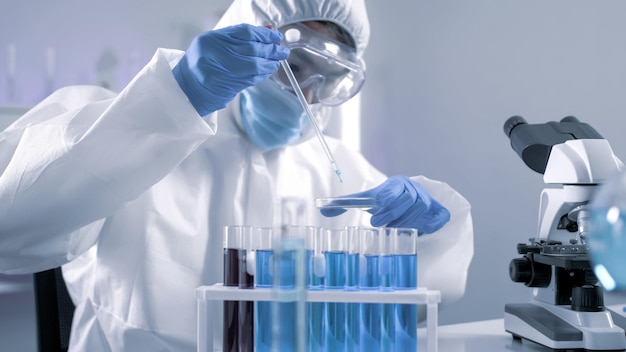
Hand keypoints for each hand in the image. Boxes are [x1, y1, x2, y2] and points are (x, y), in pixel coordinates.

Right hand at [172, 24, 289, 115]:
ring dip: (269, 64)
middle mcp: (213, 54)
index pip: (245, 33)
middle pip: (251, 49)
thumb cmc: (205, 62)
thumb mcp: (218, 43)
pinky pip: (250, 79)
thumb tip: (269, 31)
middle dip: (271, 50)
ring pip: (253, 66)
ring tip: (277, 61)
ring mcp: (218, 72)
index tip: (276, 37)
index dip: (264, 35)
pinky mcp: (225, 87)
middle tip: (282, 51)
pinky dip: (262, 74)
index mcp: (210, 40)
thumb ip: (241, 37)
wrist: (188, 87)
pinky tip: (268, 71)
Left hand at [320, 175, 449, 233]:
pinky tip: (419, 230)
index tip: (375, 216)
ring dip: (406, 222)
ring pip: (421, 210)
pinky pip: (439, 217)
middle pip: (409, 199)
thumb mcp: (367, 200)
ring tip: (395, 229)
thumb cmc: (385, 201)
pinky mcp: (440, 211)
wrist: (411, 201)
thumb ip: (345, 203)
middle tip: (380, 225)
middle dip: (394, 214)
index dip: (386, 201)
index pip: (394, 188)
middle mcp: (415, 188)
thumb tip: (322, 207)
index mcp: (397, 183)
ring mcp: (430, 199)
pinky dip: (430, 225)